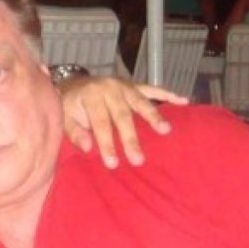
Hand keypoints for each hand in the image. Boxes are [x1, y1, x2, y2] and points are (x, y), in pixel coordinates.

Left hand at [59, 76, 186, 167]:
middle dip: (131, 138)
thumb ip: (75, 132)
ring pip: (141, 102)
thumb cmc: (69, 106)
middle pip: (122, 115)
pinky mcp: (134, 86)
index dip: (107, 143)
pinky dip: (168, 95)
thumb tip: (88, 148)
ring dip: (154, 116)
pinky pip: (153, 89)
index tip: (113, 163)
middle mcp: (109, 88)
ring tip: (166, 131)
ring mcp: (124, 86)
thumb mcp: (64, 118)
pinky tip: (184, 101)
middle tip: (138, 160)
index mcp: (91, 96)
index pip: (100, 123)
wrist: (72, 84)